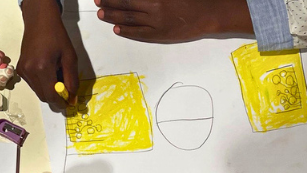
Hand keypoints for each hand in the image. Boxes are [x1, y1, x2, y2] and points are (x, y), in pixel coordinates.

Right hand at [20, 0, 78, 109]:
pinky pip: (33, 84)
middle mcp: (29, 72)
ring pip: (38, 92)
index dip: (61, 103)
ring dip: (49, 90)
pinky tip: (48, 71)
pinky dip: (42, 84)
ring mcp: (23, 71)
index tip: (70, 102)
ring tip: (57, 75)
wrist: (39, 22)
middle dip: (56, 98)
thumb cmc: (57, 36)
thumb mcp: (70, 57)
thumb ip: (72, 80)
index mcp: (42, 68)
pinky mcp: (20, 70)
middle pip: (44, 97)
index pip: (51, 96)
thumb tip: (72, 97)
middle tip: (66, 91)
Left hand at [95, 0, 252, 42]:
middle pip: (126, 6)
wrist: (208, 14)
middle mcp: (154, 8)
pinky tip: (117, 30)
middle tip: (97, 3)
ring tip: (102, 16)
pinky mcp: (161, 35)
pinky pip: (140, 34)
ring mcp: (157, 23)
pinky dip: (127, 32)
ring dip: (114, 18)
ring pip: (130, 20)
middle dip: (109, 4)